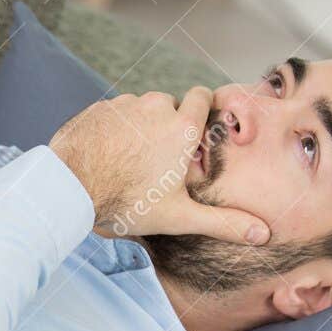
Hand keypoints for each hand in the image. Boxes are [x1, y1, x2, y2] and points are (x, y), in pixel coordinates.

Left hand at [49, 87, 269, 244]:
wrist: (69, 188)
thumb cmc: (126, 202)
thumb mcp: (178, 216)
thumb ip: (222, 222)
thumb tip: (262, 234)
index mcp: (182, 126)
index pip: (202, 97)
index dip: (201, 110)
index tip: (195, 130)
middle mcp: (155, 106)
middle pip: (170, 105)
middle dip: (168, 124)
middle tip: (159, 157)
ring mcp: (124, 104)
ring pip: (140, 108)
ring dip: (140, 125)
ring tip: (131, 159)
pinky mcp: (98, 108)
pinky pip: (114, 112)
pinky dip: (114, 127)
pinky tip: (108, 153)